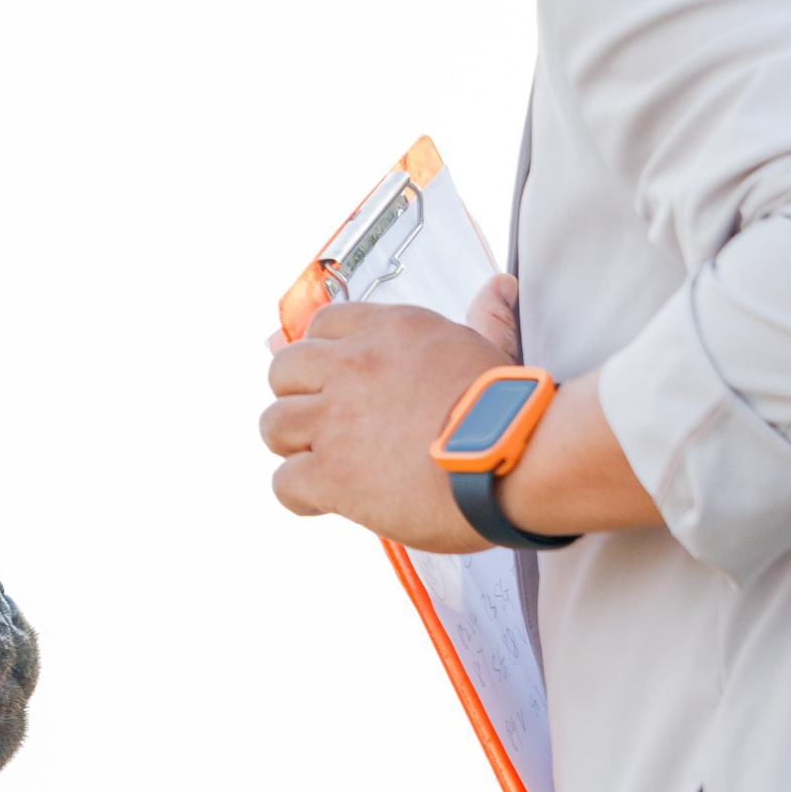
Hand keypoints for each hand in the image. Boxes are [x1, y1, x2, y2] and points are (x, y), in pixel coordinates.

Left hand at [262, 301, 502, 552]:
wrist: (516, 458)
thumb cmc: (511, 412)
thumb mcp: (494, 347)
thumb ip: (486, 318)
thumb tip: (498, 290)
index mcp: (391, 331)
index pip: (323, 326)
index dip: (322, 359)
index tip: (334, 384)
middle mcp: (354, 366)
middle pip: (284, 371)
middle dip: (297, 400)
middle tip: (323, 428)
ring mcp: (337, 419)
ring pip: (274, 425)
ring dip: (294, 448)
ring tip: (324, 466)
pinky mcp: (331, 474)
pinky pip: (284, 483)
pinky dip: (299, 496)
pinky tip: (326, 501)